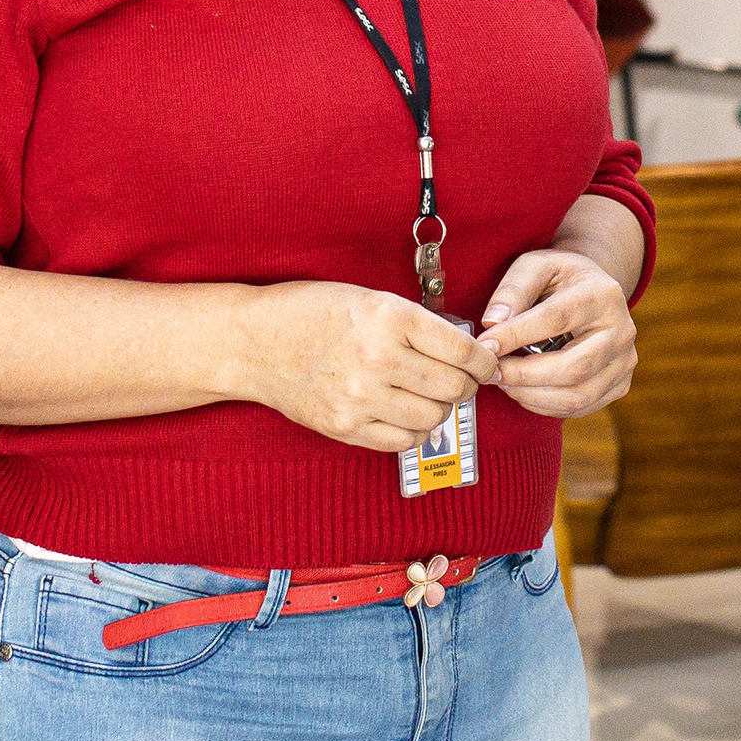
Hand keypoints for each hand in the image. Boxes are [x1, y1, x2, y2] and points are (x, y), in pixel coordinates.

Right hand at [226, 282, 497, 451]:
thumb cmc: (312, 312)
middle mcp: (378, 358)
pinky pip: (402, 440)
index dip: (484, 360)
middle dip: (466, 385)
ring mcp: (359, 397)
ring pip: (432, 417)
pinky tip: (403, 412)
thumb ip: (416, 324)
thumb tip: (467, 351)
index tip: (487, 363)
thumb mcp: (369, 299)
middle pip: (454, 387)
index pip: (462, 349)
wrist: (253, 342)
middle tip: (460, 379)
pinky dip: (412, 429)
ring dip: (439, 408)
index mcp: (389, 317)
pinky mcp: (344, 427)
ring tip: (427, 395)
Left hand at [476, 250, 637, 417]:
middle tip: (490, 372)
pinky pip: (581, 407)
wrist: (594, 292)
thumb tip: (493, 323)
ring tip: (504, 382)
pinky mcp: (620, 384)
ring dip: (531, 395)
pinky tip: (524, 391)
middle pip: (573, 367)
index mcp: (603, 294)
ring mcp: (625, 361)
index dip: (516, 336)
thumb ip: (513, 289)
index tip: (485, 346)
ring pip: (578, 395)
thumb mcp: (536, 266)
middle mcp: (622, 330)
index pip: (556, 319)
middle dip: (523, 375)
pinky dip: (545, 406)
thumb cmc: (560, 279)